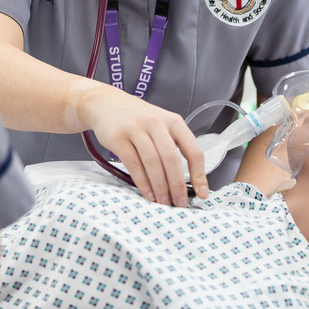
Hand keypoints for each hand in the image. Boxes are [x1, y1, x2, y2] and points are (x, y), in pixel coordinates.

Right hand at [75, 82, 208, 205]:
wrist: (105, 103)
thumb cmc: (138, 119)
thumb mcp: (161, 124)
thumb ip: (174, 145)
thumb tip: (187, 181)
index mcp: (173, 121)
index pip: (193, 150)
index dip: (199, 175)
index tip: (202, 193)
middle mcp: (156, 123)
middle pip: (171, 159)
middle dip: (177, 186)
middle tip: (179, 204)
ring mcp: (136, 129)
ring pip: (152, 163)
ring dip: (160, 187)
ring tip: (163, 202)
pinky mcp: (118, 137)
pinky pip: (133, 164)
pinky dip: (142, 182)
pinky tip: (148, 194)